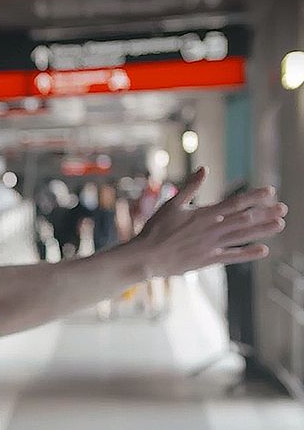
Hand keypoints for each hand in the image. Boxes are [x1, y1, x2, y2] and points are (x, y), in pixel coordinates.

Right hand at [134, 167, 286, 277]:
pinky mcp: (207, 260)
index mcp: (204, 213)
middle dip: (265, 213)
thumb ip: (190, 186)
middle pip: (244, 219)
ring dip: (262, 231)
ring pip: (242, 236)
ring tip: (280, 225)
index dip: (254, 197)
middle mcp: (211, 229)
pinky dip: (248, 253)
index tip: (271, 192)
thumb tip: (205, 169)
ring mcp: (211, 245)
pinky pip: (232, 256)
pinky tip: (263, 250)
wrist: (146, 256)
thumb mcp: (171, 204)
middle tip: (284, 209)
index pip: (235, 202)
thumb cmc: (155, 229)